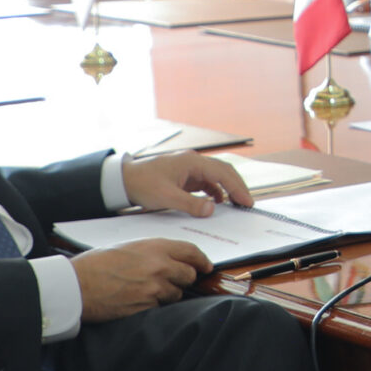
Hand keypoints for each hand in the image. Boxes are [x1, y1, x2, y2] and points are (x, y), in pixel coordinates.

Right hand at [73, 239, 210, 321]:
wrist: (77, 285)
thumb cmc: (97, 263)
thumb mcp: (129, 247)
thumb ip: (153, 252)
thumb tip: (170, 258)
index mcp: (155, 247)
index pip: (191, 252)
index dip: (201, 260)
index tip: (205, 266)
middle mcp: (159, 267)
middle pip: (189, 275)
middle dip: (184, 278)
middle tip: (174, 280)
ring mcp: (154, 288)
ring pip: (176, 294)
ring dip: (167, 293)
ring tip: (147, 289)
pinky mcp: (146, 307)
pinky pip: (160, 307)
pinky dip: (154, 305)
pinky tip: (138, 299)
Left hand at [122, 152, 250, 216]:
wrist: (123, 180)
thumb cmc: (142, 184)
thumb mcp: (166, 197)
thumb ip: (190, 203)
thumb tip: (212, 209)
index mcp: (192, 162)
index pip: (223, 173)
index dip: (237, 188)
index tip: (247, 202)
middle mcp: (193, 162)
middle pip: (223, 172)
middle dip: (237, 187)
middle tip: (248, 204)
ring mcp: (189, 168)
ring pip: (216, 176)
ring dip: (228, 189)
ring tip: (237, 204)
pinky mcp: (185, 176)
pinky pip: (206, 182)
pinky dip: (215, 191)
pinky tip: (217, 203)